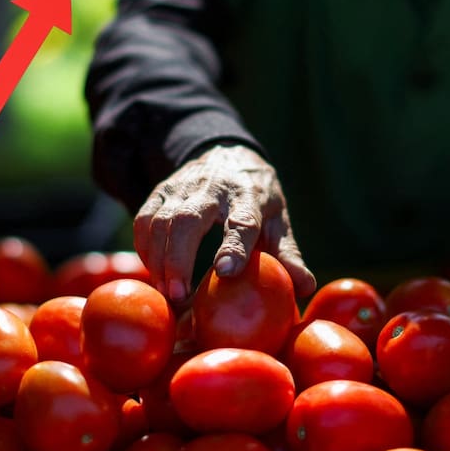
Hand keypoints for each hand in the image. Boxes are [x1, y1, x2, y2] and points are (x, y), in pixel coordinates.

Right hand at [133, 143, 315, 303]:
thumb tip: (306, 288)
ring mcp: (182, 187)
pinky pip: (144, 222)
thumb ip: (288, 255)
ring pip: (160, 222)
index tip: (226, 272)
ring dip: (159, 260)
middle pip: (189, 220)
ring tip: (167, 293)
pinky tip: (155, 272)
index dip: (234, 246)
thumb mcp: (278, 221)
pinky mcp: (159, 192)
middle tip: (178, 296)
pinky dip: (145, 250)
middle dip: (179, 259)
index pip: (242, 220)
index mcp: (249, 195)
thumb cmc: (257, 200)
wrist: (225, 154)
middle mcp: (213, 187)